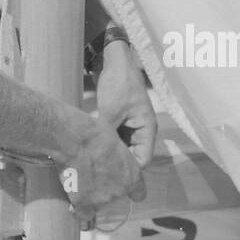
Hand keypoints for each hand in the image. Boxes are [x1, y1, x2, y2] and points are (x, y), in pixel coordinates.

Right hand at [58, 115, 146, 223]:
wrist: (76, 140)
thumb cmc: (95, 134)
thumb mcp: (116, 141)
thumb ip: (118, 156)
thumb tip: (110, 159)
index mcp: (132, 177)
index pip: (139, 193)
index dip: (129, 189)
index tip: (120, 183)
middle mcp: (119, 191)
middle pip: (113, 196)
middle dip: (105, 187)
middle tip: (93, 172)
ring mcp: (102, 199)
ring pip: (97, 204)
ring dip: (91, 195)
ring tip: (80, 178)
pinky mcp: (84, 203)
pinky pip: (83, 213)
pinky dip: (79, 206)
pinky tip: (74, 195)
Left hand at [94, 39, 157, 167]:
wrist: (116, 62)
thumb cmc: (119, 83)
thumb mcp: (111, 110)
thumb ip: (106, 133)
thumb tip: (94, 153)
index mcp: (147, 129)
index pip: (143, 160)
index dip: (129, 170)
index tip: (111, 177)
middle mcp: (141, 130)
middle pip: (132, 156)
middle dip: (118, 163)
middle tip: (98, 172)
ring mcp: (130, 125)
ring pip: (121, 147)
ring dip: (110, 152)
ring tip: (93, 162)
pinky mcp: (119, 120)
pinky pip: (114, 138)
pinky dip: (106, 142)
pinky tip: (91, 148)